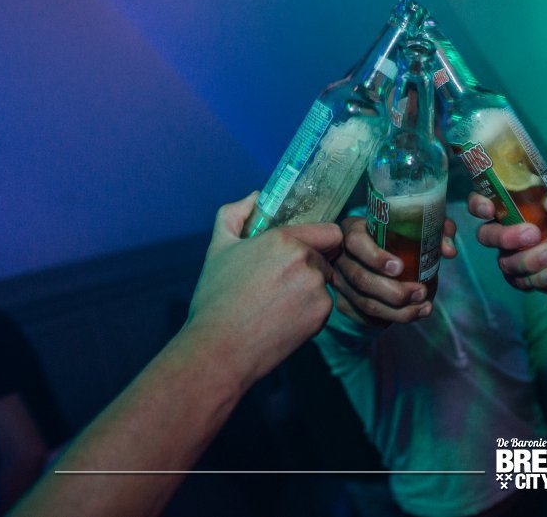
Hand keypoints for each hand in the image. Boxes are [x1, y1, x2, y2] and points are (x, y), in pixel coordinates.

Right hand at [183, 193, 344, 386]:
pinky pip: (323, 307)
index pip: (330, 232)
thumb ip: (235, 214)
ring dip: (310, 289)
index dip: (322, 241)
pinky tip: (282, 320)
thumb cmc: (215, 299)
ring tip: (278, 303)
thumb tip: (255, 196)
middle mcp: (306, 261)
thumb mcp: (219, 248)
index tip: (309, 249)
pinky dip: (308, 312)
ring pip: (325, 283)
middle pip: (327, 257)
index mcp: (284, 239)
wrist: (218, 349)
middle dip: (313, 265)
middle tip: (283, 282)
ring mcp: (317, 289)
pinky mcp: (321, 316)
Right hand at [331, 214, 457, 325]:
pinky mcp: (344, 302)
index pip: (356, 243)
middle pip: (361, 279)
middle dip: (394, 292)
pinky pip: (364, 317)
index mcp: (353, 231)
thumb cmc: (396, 233)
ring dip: (397, 312)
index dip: (376, 257)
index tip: (401, 267)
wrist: (373, 249)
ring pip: (365, 303)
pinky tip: (410, 316)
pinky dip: (388, 321)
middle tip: (422, 293)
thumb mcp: (413, 224)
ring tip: (423, 308)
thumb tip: (448, 250)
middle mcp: (341, 257)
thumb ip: (435, 230)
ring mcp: (340, 282)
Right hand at [469, 180, 546, 298]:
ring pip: (504, 262)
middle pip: (485, 235)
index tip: (489, 208)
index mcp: (519, 205)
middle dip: (504, 236)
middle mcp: (511, 230)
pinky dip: (536, 277)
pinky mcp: (526, 279)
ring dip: (528, 259)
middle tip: (533, 234)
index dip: (478, 203)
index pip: (485, 200)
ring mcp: (516, 256)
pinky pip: (518, 281)